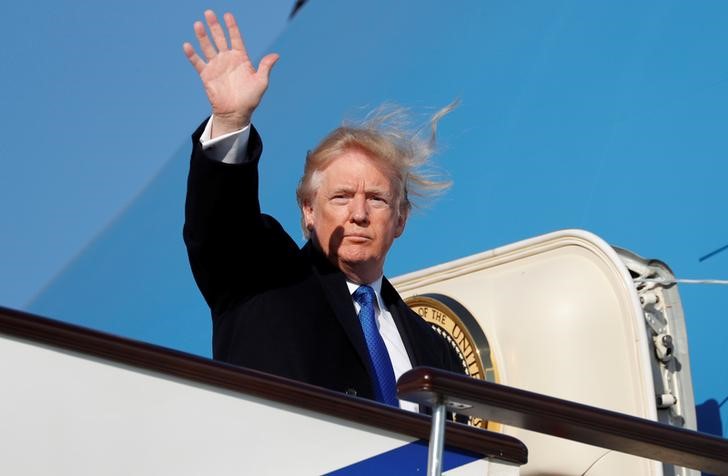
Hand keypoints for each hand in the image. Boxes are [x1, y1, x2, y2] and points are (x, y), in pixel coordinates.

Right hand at [183, 10, 278, 137]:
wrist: (236, 113)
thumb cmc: (250, 99)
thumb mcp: (261, 82)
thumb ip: (265, 67)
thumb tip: (276, 55)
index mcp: (240, 58)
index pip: (235, 38)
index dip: (232, 27)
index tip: (228, 15)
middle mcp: (227, 59)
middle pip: (219, 38)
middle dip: (215, 26)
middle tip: (209, 12)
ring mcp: (216, 66)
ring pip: (207, 47)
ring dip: (202, 36)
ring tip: (198, 24)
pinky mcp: (206, 75)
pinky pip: (198, 63)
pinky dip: (192, 55)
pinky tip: (187, 45)